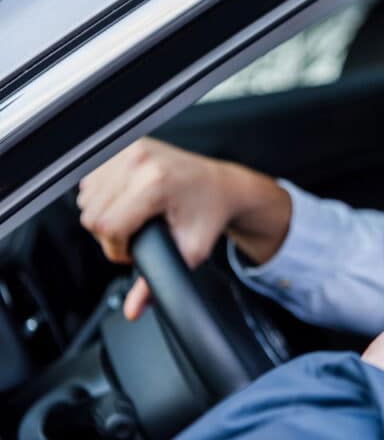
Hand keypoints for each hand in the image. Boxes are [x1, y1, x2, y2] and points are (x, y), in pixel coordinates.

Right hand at [77, 138, 289, 319]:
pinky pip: (92, 179)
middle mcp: (139, 161)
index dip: (116, 248)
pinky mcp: (123, 144)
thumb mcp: (190, 251)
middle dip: (112, 234)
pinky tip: (127, 201)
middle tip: (138, 235)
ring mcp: (129, 149)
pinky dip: (103, 195)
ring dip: (106, 214)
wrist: (224, 186)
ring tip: (135, 217)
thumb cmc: (210, 214)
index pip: (106, 226)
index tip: (134, 250)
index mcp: (155, 183)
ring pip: (87, 197)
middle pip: (93, 214)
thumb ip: (159, 282)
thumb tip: (134, 310)